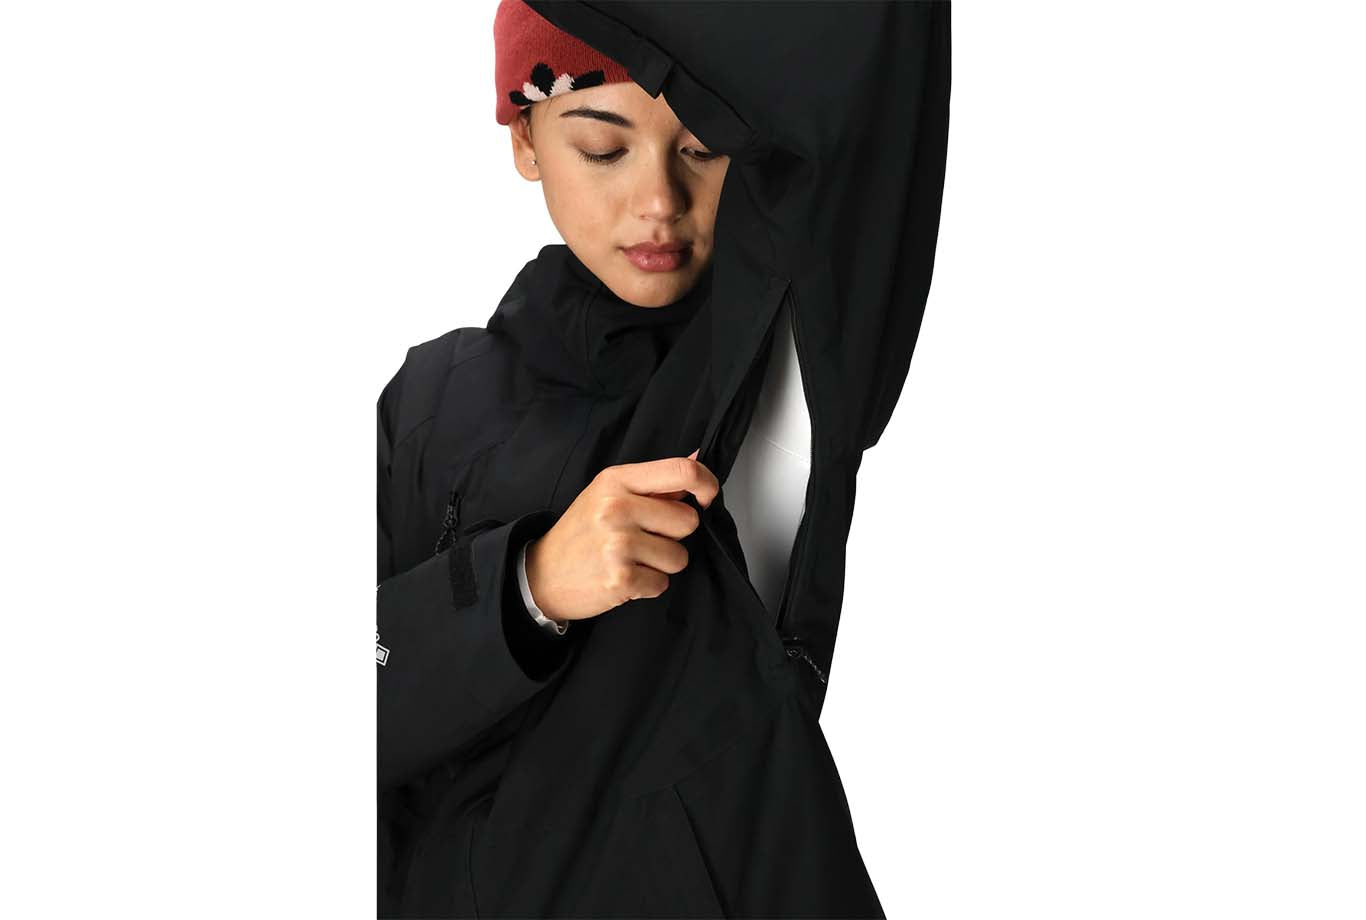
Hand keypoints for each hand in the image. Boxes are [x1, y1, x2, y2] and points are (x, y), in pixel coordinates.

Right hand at [523, 448, 718, 623]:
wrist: (542, 573)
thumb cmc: (582, 532)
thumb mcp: (610, 494)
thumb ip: (655, 481)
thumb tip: (699, 456)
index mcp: (617, 480)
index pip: (682, 470)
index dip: (706, 484)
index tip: (705, 498)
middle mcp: (617, 507)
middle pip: (688, 520)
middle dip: (674, 535)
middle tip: (644, 538)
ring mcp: (617, 543)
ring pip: (679, 556)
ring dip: (662, 564)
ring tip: (632, 559)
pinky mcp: (620, 578)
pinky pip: (662, 583)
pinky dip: (648, 585)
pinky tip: (625, 577)